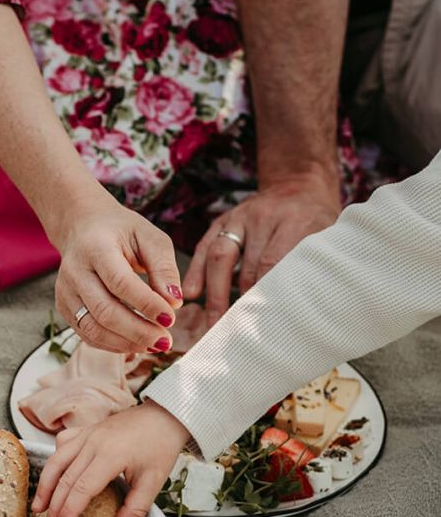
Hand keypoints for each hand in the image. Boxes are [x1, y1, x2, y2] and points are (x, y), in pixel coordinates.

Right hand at [32, 401, 189, 516]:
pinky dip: (54, 460)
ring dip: (45, 485)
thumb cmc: (160, 445)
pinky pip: (62, 444)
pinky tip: (53, 474)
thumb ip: (136, 508)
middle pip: (65, 478)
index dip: (69, 509)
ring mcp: (87, 434)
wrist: (163, 416)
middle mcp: (93, 443)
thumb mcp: (154, 481)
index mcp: (111, 455)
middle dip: (54, 506)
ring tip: (38, 507)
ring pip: (57, 461)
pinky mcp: (85, 430)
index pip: (82, 488)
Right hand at [50, 194, 182, 354]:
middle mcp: (74, 271)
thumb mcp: (149, 237)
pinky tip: (135, 343)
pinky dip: (113, 345)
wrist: (83, 229)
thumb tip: (174, 302)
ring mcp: (65, 292)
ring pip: (93, 329)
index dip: (146, 305)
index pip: (120, 283)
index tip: (170, 319)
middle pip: (105, 311)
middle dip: (138, 331)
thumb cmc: (121, 233)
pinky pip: (88, 335)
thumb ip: (164, 267)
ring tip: (153, 345)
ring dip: (126, 343)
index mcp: (95, 247)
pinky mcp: (64, 308)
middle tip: (165, 341)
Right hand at [184, 173, 341, 325]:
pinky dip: (195, 272)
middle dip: (239, 303)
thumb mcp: (326, 237)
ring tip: (212, 324)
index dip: (263, 295)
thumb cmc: (316, 219)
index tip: (260, 324)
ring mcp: (239, 218)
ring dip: (216, 294)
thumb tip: (307, 310)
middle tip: (235, 333)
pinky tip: (190, 294)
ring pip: (221, 257)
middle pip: (246, 266)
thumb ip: (315, 265)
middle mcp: (264, 217)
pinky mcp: (221, 221)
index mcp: (296, 221)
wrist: (298, 183)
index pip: (273, 263)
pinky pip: (204, 247)